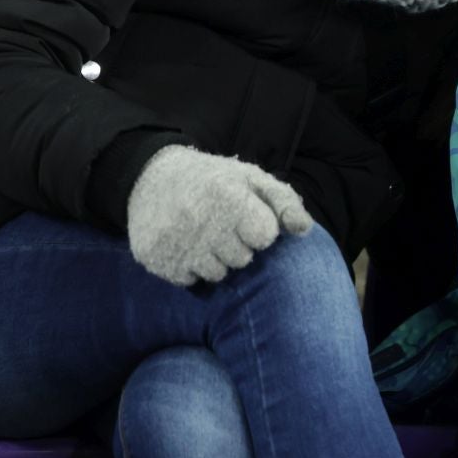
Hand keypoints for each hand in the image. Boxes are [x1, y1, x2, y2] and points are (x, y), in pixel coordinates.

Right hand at [126, 145, 313, 286]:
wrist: (153, 177)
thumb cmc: (214, 179)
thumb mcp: (252, 178)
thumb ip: (284, 201)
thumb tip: (304, 229)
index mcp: (228, 197)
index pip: (265, 237)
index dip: (261, 230)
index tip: (249, 218)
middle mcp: (200, 221)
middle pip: (242, 259)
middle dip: (238, 245)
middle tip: (223, 225)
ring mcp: (175, 242)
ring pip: (217, 274)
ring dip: (215, 259)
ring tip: (204, 234)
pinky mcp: (155, 259)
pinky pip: (189, 280)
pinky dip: (191, 267)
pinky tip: (185, 244)